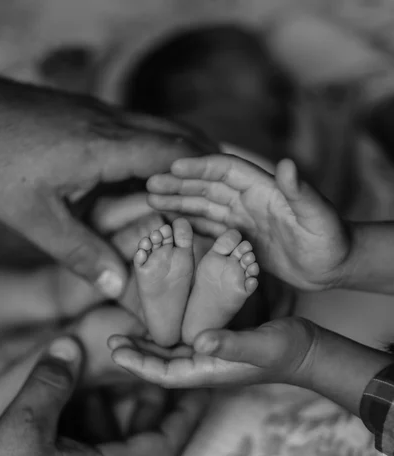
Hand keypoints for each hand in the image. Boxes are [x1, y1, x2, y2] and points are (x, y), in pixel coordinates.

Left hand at [0, 75, 216, 299]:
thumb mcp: (32, 216)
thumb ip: (78, 253)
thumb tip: (118, 287)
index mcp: (104, 147)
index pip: (173, 156)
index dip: (204, 178)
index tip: (227, 202)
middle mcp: (111, 123)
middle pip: (179, 133)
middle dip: (208, 161)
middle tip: (228, 191)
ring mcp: (100, 112)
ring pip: (161, 126)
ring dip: (185, 153)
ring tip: (201, 185)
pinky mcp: (88, 111)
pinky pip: (139, 126)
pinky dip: (159, 148)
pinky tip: (152, 173)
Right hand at [0, 336, 204, 455]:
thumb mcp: (23, 429)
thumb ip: (50, 384)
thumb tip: (70, 346)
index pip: (167, 444)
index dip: (188, 411)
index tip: (200, 383)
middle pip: (142, 440)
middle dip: (149, 400)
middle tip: (152, 365)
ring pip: (110, 444)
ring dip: (111, 408)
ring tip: (106, 372)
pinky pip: (86, 452)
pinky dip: (85, 422)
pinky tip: (67, 400)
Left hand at [107, 317, 315, 387]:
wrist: (306, 351)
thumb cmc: (286, 349)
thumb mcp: (260, 344)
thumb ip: (232, 344)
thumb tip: (199, 343)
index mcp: (208, 371)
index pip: (162, 374)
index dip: (137, 363)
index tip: (114, 350)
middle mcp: (204, 366)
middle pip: (160, 366)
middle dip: (135, 355)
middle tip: (110, 340)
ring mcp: (210, 358)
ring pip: (169, 355)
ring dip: (146, 346)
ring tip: (124, 334)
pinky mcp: (217, 346)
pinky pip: (183, 343)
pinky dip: (166, 336)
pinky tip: (159, 324)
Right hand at [147, 155, 350, 290]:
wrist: (333, 265)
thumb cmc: (330, 240)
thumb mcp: (318, 216)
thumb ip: (301, 192)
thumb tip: (288, 163)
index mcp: (264, 188)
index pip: (226, 169)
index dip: (200, 166)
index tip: (171, 167)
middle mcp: (250, 199)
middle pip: (208, 186)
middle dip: (179, 184)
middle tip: (149, 186)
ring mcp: (244, 219)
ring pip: (205, 205)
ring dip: (180, 202)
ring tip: (151, 201)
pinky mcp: (242, 238)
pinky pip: (211, 226)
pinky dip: (191, 223)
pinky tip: (173, 225)